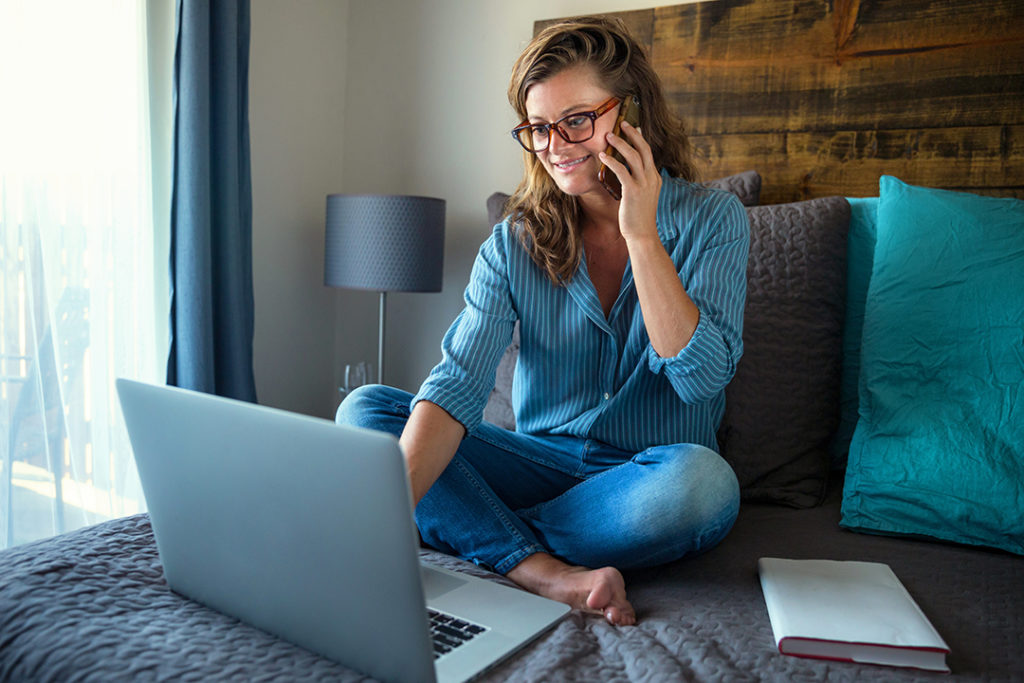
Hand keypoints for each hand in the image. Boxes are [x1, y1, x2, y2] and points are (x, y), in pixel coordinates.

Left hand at [599, 121, 661, 243]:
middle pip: (644, 149)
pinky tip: (602, 156)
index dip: (640, 139)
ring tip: (608, 136)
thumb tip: (627, 174)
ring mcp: (643, 184)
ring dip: (620, 143)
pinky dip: (611, 161)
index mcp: (654, 178)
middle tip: (622, 123)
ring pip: (633, 156)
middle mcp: (651, 178)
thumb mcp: (642, 197)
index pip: (648, 153)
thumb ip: (638, 183)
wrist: (642, 234)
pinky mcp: (633, 191)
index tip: (634, 128)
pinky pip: (622, 170)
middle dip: (632, 134)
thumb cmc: (638, 217)